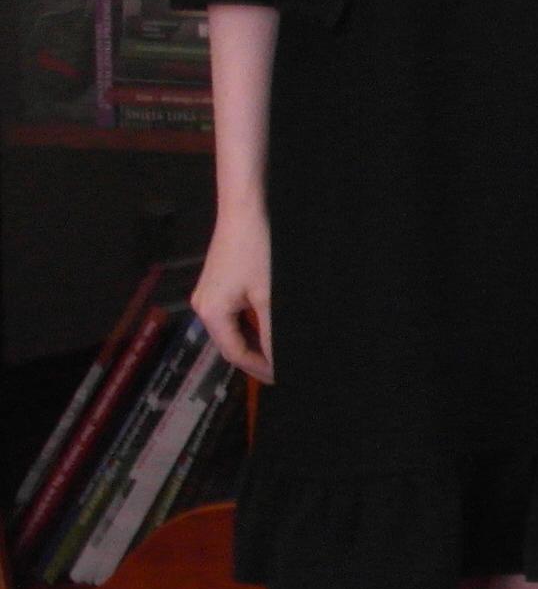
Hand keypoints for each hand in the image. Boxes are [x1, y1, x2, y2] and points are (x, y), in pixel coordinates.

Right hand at [194, 210, 272, 384]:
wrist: (245, 210)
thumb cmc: (255, 247)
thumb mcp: (269, 296)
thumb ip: (272, 330)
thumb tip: (278, 358)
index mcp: (211, 313)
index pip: (236, 354)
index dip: (259, 368)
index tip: (281, 377)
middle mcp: (204, 306)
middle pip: (231, 344)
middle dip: (257, 357)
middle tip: (282, 368)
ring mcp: (209, 295)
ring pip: (234, 329)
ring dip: (256, 341)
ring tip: (279, 352)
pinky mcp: (218, 284)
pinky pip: (234, 314)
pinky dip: (252, 323)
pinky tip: (270, 327)